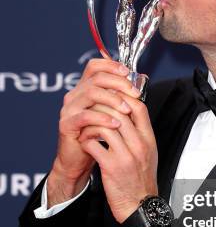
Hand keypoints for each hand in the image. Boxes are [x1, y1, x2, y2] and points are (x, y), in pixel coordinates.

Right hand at [48, 58, 140, 204]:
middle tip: (135, 93)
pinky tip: (115, 124)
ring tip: (127, 110)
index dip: (111, 65)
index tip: (128, 73)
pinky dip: (102, 118)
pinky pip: (85, 116)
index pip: (95, 66)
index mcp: (85, 89)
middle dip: (119, 83)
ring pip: (91, 93)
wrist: (79, 161)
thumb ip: (118, 98)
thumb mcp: (110, 114)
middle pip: (96, 78)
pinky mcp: (66, 124)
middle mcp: (75, 95)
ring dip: (113, 100)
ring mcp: (69, 109)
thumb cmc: (97, 137)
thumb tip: (139, 83)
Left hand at [77, 93, 157, 226]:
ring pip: (105, 125)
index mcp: (149, 139)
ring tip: (86, 126)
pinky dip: (86, 139)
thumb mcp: (148, 152)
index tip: (110, 95)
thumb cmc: (141, 178)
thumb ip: (140, 133)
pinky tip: (84, 142)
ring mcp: (126, 155)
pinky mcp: (111, 167)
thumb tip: (128, 113)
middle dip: (102, 106)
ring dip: (91, 123)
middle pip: (120, 112)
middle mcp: (139, 145)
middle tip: (91, 108)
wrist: (140, 205)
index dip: (123, 96)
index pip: (139, 107)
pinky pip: (94, 144)